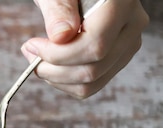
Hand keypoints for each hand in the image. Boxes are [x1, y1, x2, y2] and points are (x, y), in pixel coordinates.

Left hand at [21, 0, 148, 98]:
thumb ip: (59, 10)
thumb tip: (60, 37)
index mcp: (121, 4)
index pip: (94, 45)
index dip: (58, 54)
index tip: (32, 45)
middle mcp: (132, 26)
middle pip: (94, 69)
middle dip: (54, 70)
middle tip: (30, 55)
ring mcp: (128, 45)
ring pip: (92, 83)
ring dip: (57, 79)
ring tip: (38, 60)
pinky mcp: (117, 58)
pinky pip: (92, 84)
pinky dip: (65, 82)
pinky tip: (52, 65)